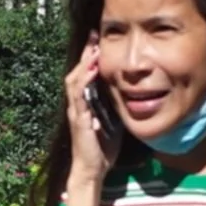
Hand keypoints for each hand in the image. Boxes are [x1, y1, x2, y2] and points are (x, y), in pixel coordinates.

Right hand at [63, 34, 118, 185]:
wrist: (92, 170)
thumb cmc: (102, 148)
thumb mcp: (112, 121)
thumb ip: (115, 106)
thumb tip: (130, 92)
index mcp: (86, 103)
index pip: (86, 75)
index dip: (91, 57)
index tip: (99, 40)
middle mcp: (77, 104)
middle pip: (77, 71)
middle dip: (86, 53)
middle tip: (94, 34)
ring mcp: (76, 111)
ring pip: (74, 80)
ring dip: (84, 63)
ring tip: (94, 47)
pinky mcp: (79, 119)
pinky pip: (79, 96)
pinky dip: (85, 81)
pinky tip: (93, 70)